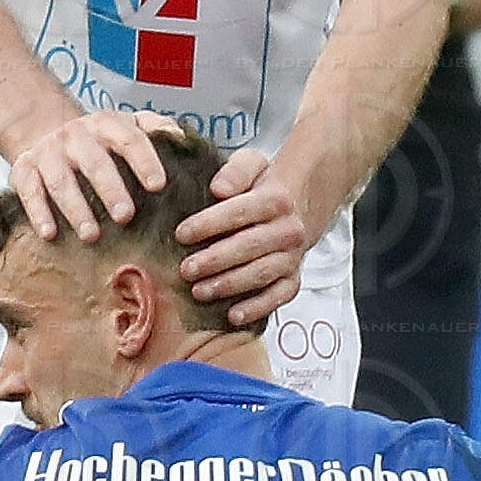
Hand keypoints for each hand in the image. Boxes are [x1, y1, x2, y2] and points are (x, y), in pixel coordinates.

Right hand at [10, 111, 175, 243]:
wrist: (48, 133)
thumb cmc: (99, 141)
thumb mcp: (128, 126)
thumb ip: (157, 127)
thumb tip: (182, 138)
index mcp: (107, 124)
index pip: (129, 139)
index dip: (144, 161)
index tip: (158, 185)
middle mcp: (76, 135)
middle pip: (94, 161)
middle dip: (110, 189)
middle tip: (125, 216)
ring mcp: (48, 151)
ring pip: (60, 179)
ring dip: (75, 208)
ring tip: (91, 235)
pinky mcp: (24, 168)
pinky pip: (29, 190)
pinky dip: (38, 212)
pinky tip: (50, 233)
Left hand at [173, 148, 309, 327]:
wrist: (299, 207)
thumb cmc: (263, 187)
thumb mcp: (252, 164)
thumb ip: (236, 171)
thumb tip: (219, 188)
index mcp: (276, 200)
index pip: (240, 211)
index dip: (209, 223)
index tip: (181, 234)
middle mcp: (288, 230)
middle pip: (250, 246)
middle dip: (215, 260)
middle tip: (185, 270)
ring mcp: (292, 257)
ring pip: (262, 273)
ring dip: (230, 285)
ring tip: (199, 292)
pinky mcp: (293, 278)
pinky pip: (280, 296)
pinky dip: (258, 308)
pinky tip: (233, 316)